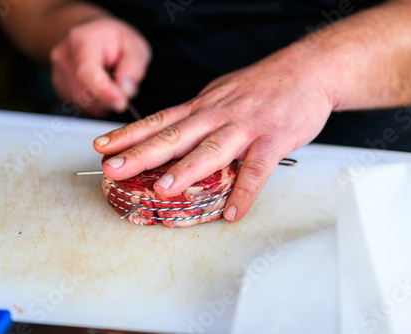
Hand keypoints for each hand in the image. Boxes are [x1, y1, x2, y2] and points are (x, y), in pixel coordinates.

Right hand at [50, 16, 150, 116]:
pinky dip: (95, 104)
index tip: (122, 102)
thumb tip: (125, 91)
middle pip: (84, 93)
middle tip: (123, 89)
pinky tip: (101, 90)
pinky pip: (79, 106)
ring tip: (112, 84)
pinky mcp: (59, 88)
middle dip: (108, 98)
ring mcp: (58, 73)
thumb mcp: (135, 46)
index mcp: (81, 40)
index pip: (86, 73)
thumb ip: (132, 69)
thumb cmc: (116, 40)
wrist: (95, 35)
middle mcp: (63, 56)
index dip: (104, 93)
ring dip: (103, 103)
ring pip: (82, 103)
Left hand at [93, 50, 333, 220]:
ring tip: (163, 190)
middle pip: (174, 135)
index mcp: (203, 106)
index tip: (102, 147)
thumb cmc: (263, 85)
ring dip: (186, 170)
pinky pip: (258, 169)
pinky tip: (234, 212)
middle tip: (113, 169)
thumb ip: (199, 113)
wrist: (308, 70)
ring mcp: (245, 127)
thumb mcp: (222, 92)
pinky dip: (245, 192)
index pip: (158, 120)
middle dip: (141, 153)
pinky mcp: (274, 139)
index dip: (129, 134)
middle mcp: (217, 115)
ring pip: (211, 149)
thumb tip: (174, 130)